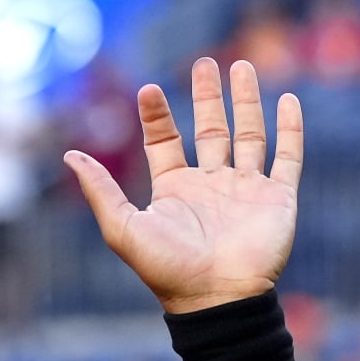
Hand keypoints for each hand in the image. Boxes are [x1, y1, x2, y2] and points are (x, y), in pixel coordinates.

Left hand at [65, 58, 301, 314]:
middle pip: (211, 130)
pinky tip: (287, 99)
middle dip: (208, 96)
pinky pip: (287, 156)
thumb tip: (69, 154)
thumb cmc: (167, 267)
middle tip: (205, 62)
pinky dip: (289, 128)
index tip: (148, 89)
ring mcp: (245, 190)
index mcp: (175, 190)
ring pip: (249, 134)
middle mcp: (210, 186)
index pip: (166, 141)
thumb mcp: (123, 226)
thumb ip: (100, 189)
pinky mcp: (277, 198)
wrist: (215, 298)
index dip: (157, 115)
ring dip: (246, 101)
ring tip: (241, 66)